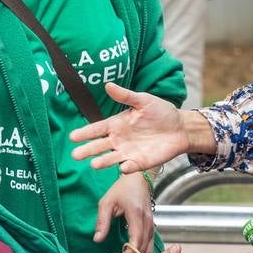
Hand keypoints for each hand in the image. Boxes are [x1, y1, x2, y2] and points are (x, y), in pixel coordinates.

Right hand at [70, 83, 214, 173]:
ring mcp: (128, 152)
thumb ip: (126, 96)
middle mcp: (119, 140)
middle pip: (99, 146)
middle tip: (75, 155)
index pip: (97, 129)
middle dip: (87, 150)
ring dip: (103, 161)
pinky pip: (131, 166)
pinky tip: (123, 167)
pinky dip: (126, 167)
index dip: (85, 133)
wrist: (180, 127)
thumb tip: (108, 85)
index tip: (73, 137)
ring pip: (112, 158)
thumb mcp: (143, 100)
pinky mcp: (140, 162)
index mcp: (117, 124)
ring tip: (94, 164)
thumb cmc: (161, 112)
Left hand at [95, 171, 153, 252]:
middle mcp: (147, 221)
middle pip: (144, 247)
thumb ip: (102, 221)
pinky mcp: (152, 226)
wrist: (139, 178)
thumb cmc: (122, 188)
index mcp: (136, 214)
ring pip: (149, 247)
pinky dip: (141, 252)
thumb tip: (97, 239)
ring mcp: (152, 224)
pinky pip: (149, 243)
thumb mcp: (107, 202)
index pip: (136, 240)